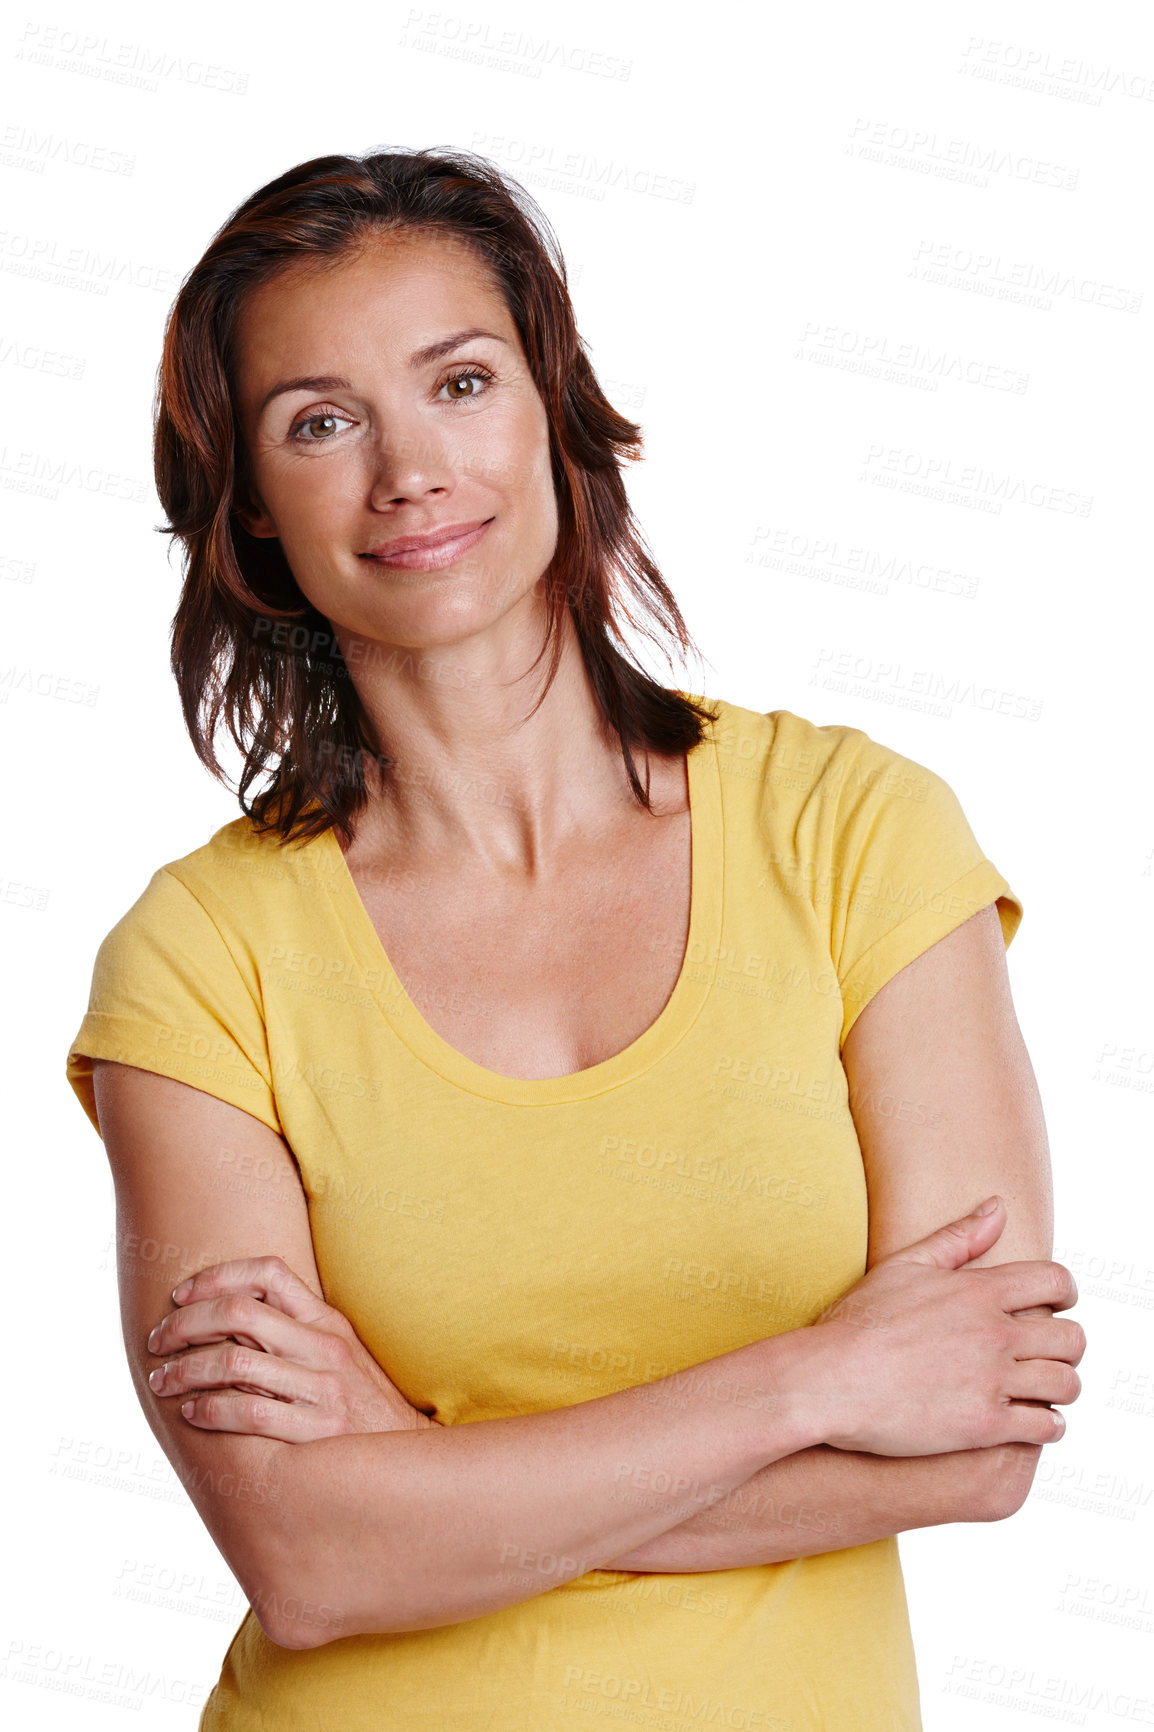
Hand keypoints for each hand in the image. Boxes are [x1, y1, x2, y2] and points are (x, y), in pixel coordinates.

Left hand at [145, 1255, 440, 1441]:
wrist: (408, 1456)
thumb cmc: (362, 1404)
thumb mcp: (341, 1352)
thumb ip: (296, 1329)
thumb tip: (229, 1314)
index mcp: (328, 1321)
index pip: (267, 1272)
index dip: (216, 1276)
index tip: (180, 1295)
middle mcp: (325, 1347)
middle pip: (238, 1312)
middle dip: (184, 1323)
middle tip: (158, 1341)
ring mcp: (323, 1389)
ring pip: (234, 1361)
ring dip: (184, 1370)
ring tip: (163, 1382)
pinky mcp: (317, 1432)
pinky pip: (248, 1412)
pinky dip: (209, 1410)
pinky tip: (192, 1412)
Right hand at [797, 1197, 1085, 1456]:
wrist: (829, 1380)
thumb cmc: (859, 1322)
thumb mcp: (905, 1265)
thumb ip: (958, 1237)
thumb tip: (998, 1206)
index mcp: (979, 1290)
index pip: (1057, 1281)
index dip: (1066, 1292)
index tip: (1057, 1304)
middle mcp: (994, 1332)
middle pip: (1072, 1338)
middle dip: (1067, 1346)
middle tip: (1047, 1353)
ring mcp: (992, 1379)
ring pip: (1066, 1384)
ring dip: (1060, 1386)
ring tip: (1040, 1389)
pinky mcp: (985, 1424)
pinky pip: (1045, 1426)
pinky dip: (1047, 1425)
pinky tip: (1029, 1421)